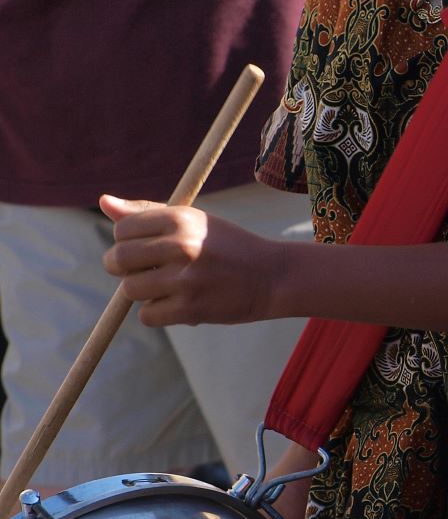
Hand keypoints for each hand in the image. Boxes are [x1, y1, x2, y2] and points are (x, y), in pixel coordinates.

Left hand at [101, 195, 280, 326]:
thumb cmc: (228, 246)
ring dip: (142, 292)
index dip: (127, 242)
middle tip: (145, 272)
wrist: (273, 277)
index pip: (121, 230)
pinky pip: (148, 315)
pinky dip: (156, 313)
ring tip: (165, 288)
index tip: (144, 250)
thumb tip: (104, 202)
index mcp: (179, 219)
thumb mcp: (193, 220)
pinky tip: (175, 305)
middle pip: (117, 260)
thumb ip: (147, 213)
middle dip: (123, 268)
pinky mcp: (192, 309)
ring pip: (130, 290)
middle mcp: (181, 246)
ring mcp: (186, 279)